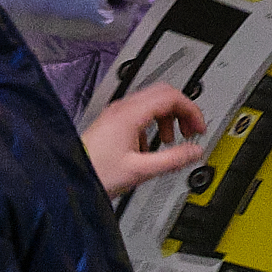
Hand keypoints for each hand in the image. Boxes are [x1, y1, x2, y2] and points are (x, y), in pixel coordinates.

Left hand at [80, 86, 205, 194]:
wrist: (71, 177)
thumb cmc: (96, 173)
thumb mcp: (140, 170)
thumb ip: (172, 159)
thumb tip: (195, 151)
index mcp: (130, 114)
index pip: (170, 96)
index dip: (191, 110)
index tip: (199, 126)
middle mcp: (122, 108)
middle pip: (162, 93)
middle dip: (182, 111)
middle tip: (191, 129)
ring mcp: (116, 113)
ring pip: (151, 102)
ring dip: (167, 117)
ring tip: (171, 140)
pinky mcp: (112, 122)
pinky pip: (140, 113)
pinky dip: (153, 123)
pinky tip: (150, 146)